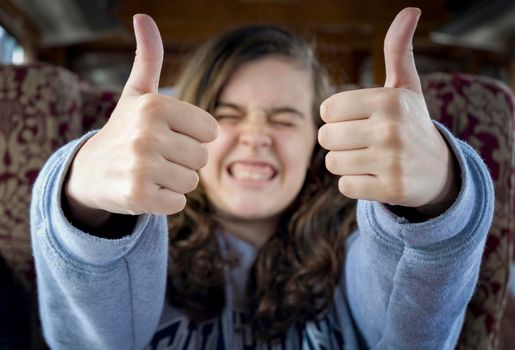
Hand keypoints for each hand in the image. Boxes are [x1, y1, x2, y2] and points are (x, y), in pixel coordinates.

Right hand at [65, 14, 217, 224]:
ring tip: (149, 172)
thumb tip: (142, 16)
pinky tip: (144, 189)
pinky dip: (165, 201)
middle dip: (183, 160)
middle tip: (155, 155)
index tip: (167, 134)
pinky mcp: (137, 196)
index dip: (192, 136)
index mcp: (155, 105)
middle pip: (202, 158)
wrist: (89, 171)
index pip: (210, 130)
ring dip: (174, 182)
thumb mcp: (136, 93)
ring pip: (192, 182)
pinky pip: (178, 203)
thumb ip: (148, 58)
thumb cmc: (124, 129)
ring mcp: (141, 166)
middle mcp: (147, 133)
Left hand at [318, 8, 457, 210]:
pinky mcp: (391, 189)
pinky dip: (355, 184)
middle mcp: (391, 128)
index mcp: (389, 100)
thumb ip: (398, 51)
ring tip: (369, 159)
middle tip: (363, 142)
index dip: (336, 117)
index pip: (327, 109)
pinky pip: (345, 187)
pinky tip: (375, 177)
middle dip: (338, 141)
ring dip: (345, 163)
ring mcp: (392, 161)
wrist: (439, 170)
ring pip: (333, 163)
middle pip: (326, 137)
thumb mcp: (406, 87)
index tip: (356, 120)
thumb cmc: (411, 123)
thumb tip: (410, 10)